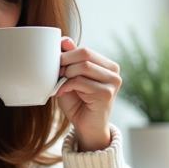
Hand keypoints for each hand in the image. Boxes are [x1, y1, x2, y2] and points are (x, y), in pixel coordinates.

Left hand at [55, 37, 120, 151]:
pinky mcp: (106, 93)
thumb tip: (64, 39)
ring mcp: (112, 82)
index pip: (84, 50)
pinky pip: (80, 82)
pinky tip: (61, 92)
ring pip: (83, 67)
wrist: (86, 128)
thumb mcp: (70, 77)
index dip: (66, 54)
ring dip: (66, 74)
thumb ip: (69, 60)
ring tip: (60, 83)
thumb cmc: (78, 103)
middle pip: (85, 54)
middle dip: (65, 61)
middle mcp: (113, 72)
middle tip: (56, 73)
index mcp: (107, 65)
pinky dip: (67, 86)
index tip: (55, 64)